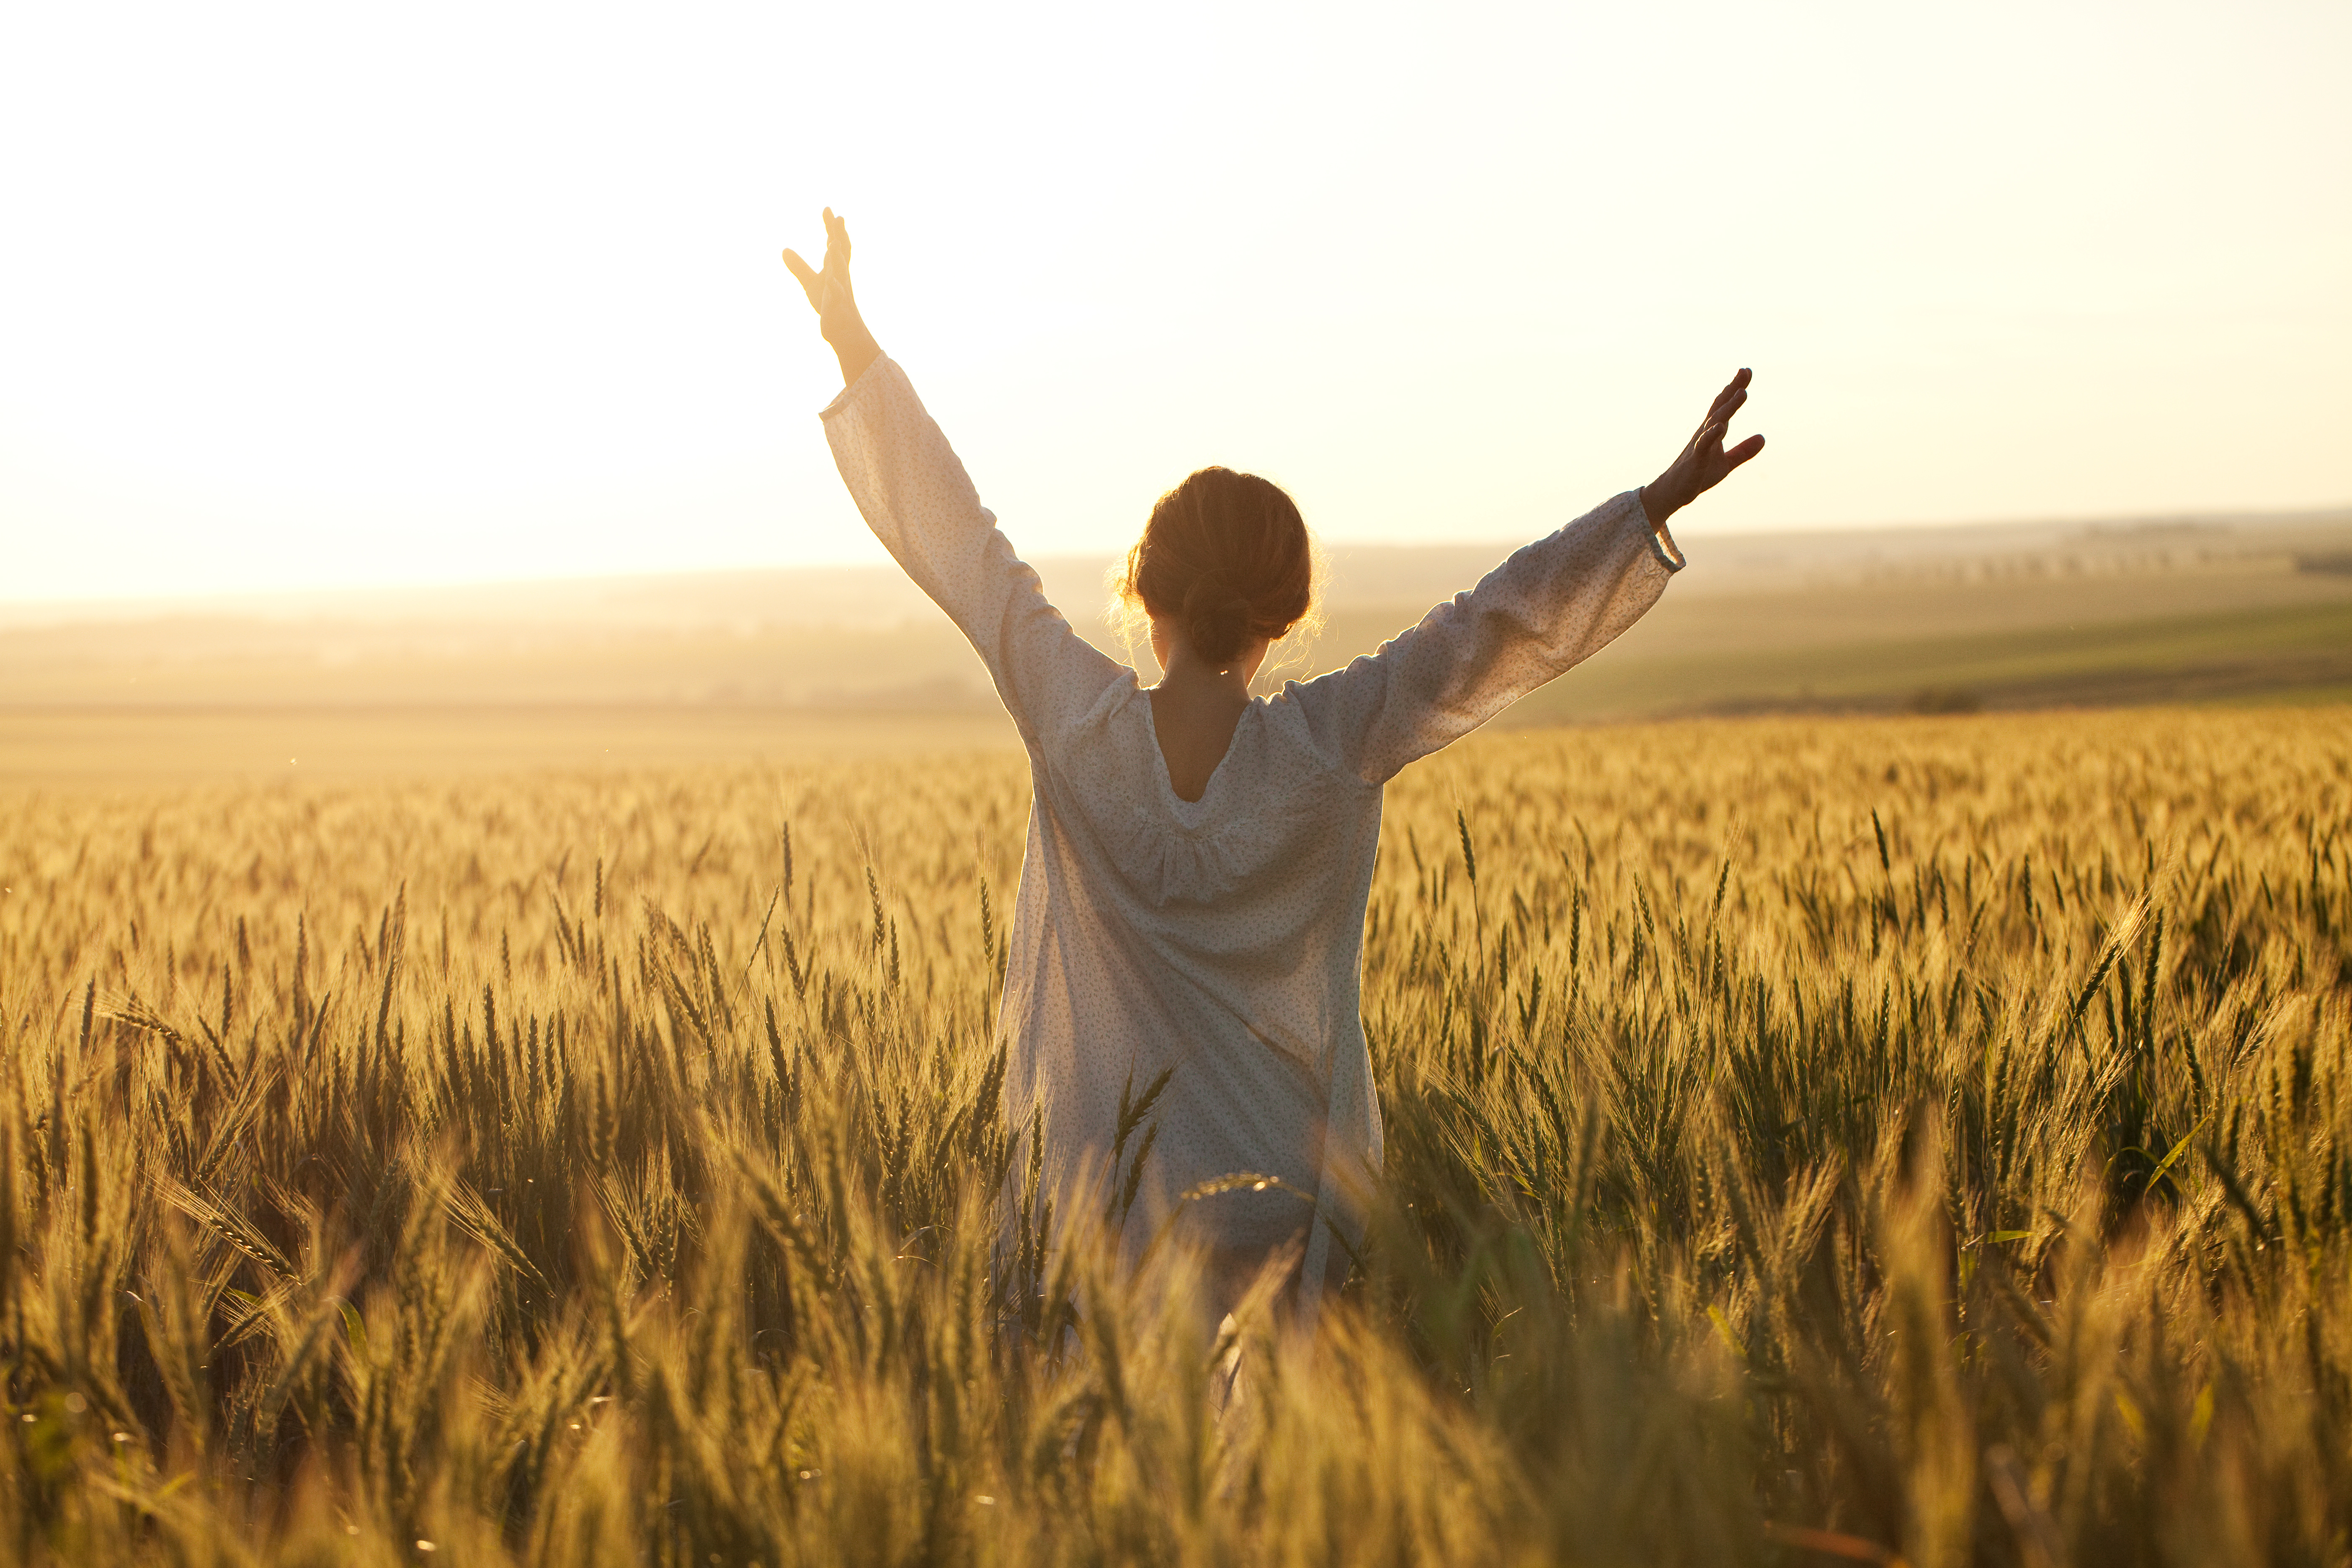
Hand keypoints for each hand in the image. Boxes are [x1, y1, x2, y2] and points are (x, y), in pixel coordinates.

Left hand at [782, 208, 881, 386]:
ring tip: (832, 244)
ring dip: (837, 258)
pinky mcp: (837, 307)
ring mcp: (840, 290)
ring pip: (840, 272)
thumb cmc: (829, 304)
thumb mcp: (811, 283)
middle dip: (839, 235)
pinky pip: (837, 297)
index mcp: (836, 268)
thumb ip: (799, 266)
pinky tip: (831, 282)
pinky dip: (834, 289)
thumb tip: (783, 249)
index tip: (827, 209)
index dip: (832, 227)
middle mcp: (840, 275)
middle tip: (838, 217)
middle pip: (840, 252)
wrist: (843, 330)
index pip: (834, 243)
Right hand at [1640, 368, 1764, 525]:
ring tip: (1742, 393)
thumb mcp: (1726, 463)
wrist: (1674, 492)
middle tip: (1745, 371)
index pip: (1725, 405)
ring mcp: (1700, 444)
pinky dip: (1712, 434)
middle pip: (1721, 406)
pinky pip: (1704, 444)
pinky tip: (1721, 426)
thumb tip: (1763, 438)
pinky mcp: (1696, 459)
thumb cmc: (1698, 475)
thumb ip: (1743, 451)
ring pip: (1715, 421)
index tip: (1746, 371)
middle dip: (1733, 389)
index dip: (1735, 388)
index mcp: (1712, 431)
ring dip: (1728, 407)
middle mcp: (1705, 432)